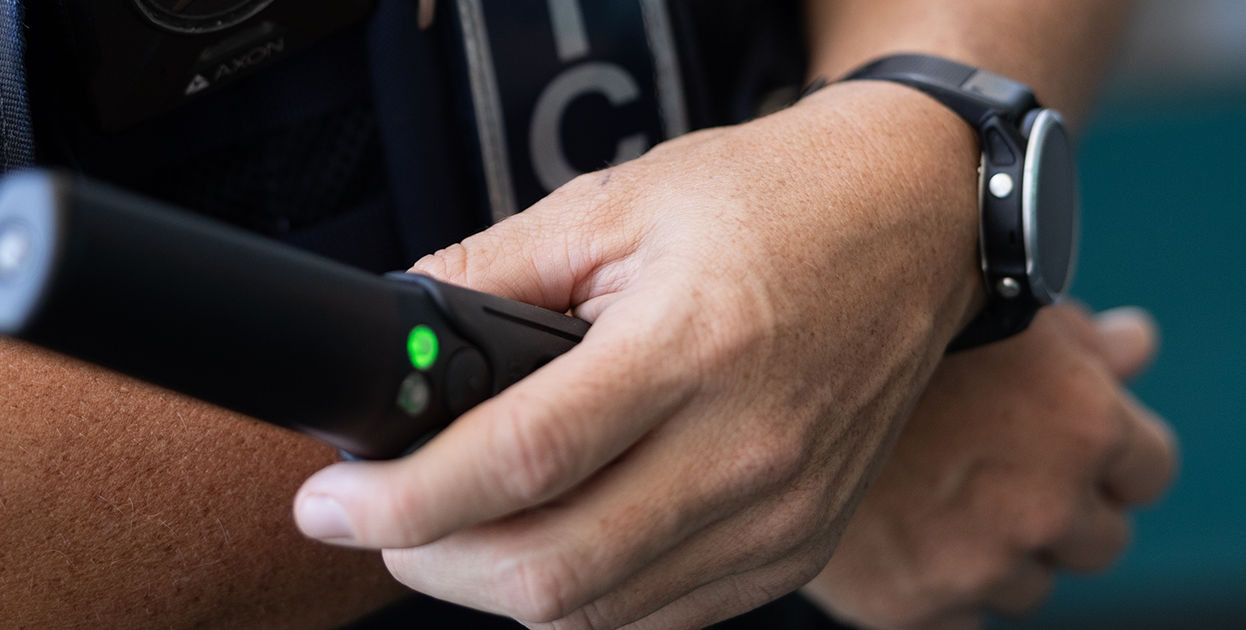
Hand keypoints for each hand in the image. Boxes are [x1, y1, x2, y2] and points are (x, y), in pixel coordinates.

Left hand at [292, 82, 985, 627]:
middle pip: (551, 571)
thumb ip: (497, 269)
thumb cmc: (775, 202)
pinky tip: (547, 539)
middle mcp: (745, 450)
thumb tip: (400, 331)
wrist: (914, 225)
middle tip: (380, 517)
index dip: (405, 498)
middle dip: (429, 559)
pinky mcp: (795, 549)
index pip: (523, 461)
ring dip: (495, 585)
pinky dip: (579, 597)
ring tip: (452, 524)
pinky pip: (658, 616)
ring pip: (597, 613)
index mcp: (691, 347)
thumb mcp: (619, 200)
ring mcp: (779, 516)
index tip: (331, 504)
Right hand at [802, 305, 1177, 629]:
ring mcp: (980, 563)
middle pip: (1098, 540)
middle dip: (1056, 512)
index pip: (1149, 470)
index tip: (1061, 444)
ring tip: (930, 501)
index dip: (1107, 457)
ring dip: (994, 555)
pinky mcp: (913, 608)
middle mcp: (1045, 503)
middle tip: (990, 474)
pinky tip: (899, 542)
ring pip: (1026, 587)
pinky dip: (936, 593)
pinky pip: (958, 624)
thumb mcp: (979, 306)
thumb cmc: (873, 320)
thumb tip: (1132, 345)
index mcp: (1085, 422)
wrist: (745, 379)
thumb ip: (1074, 339)